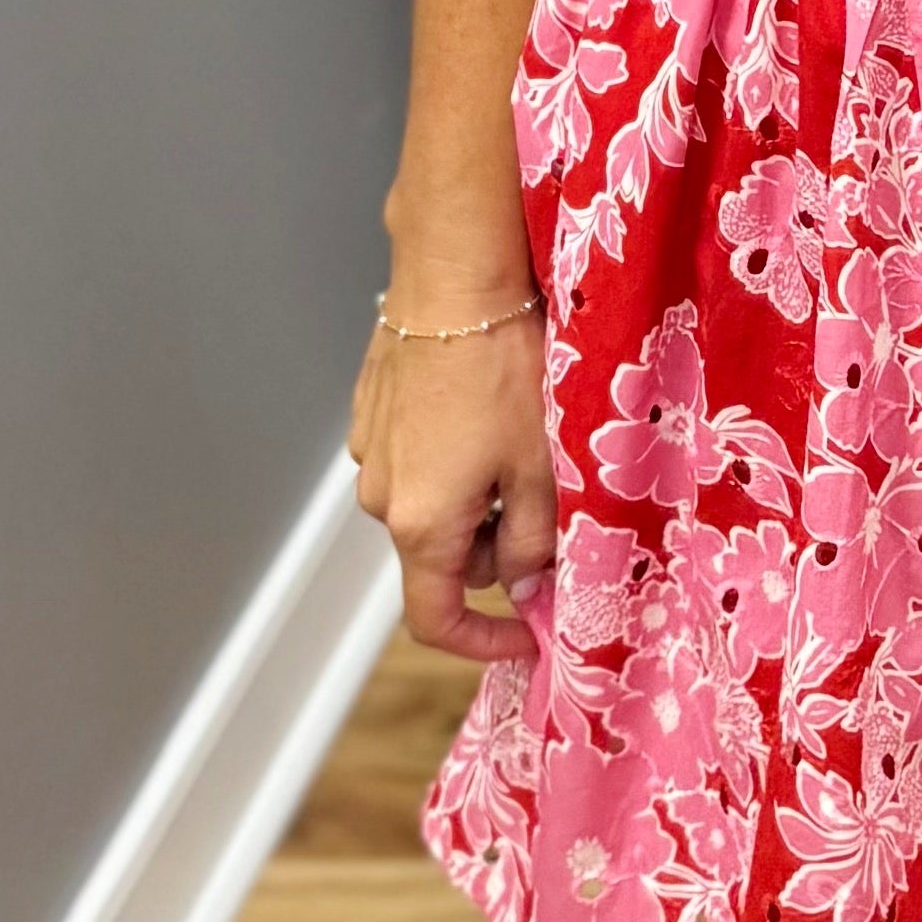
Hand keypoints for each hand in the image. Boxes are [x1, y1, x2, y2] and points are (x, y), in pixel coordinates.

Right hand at [347, 277, 554, 664]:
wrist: (455, 279)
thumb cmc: (502, 370)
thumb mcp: (540, 467)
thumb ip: (535, 542)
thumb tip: (527, 588)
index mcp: (420, 524)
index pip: (434, 619)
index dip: (484, 642)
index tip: (530, 634)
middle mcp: (381, 497)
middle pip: (445, 557)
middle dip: (498, 545)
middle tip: (550, 495)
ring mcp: (371, 453)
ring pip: (435, 505)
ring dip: (478, 495)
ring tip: (520, 437)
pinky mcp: (373, 413)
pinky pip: (419, 460)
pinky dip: (454, 455)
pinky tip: (486, 407)